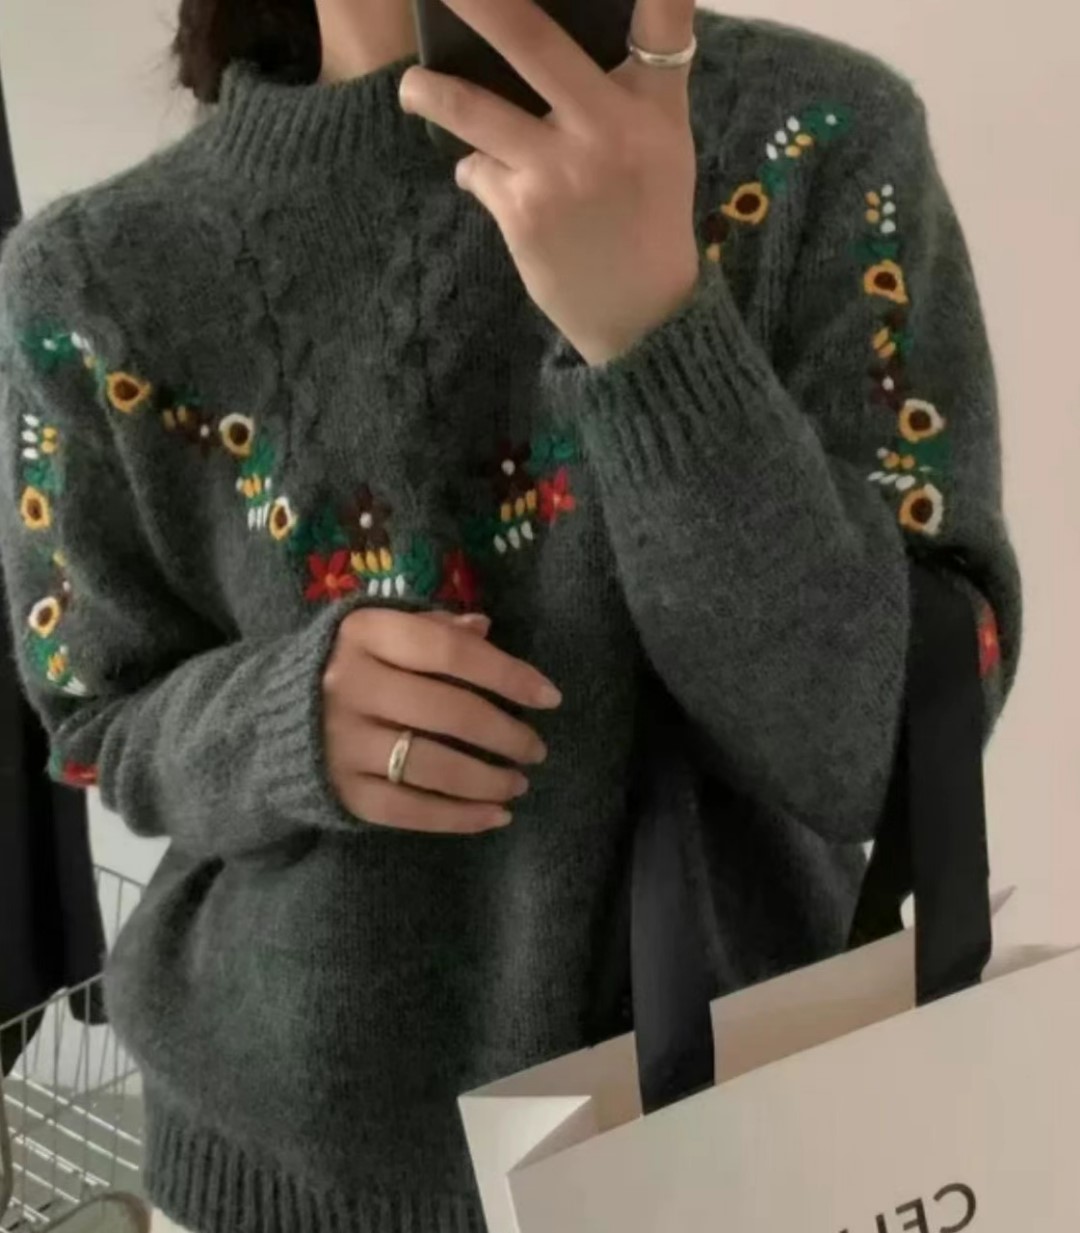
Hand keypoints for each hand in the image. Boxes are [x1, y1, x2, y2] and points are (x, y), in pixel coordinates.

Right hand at [322, 608, 560, 832]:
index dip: (506, 674)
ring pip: (432, 765)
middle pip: (448, 711)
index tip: (550, 697)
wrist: (265, 719)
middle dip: (505, 734)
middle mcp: (348, 685)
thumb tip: (485, 629)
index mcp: (365, 634)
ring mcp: (340, 741)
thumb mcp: (379, 633)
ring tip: (518, 783)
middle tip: (536, 749)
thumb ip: (431, 628)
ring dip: (488, 779)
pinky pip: (408, 810)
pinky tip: (494, 817)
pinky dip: (458, 818)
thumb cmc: (345, 666)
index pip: (449, 651)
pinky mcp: (339, 789)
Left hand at [399, 0, 699, 365]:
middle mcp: (609, 129)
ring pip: (471, 107)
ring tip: (412, 89)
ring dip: (430, 94)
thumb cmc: (647, 217)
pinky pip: (474, 169)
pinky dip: (475, 172)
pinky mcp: (522, 212)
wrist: (643, 315)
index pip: (663, 15)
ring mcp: (560, 171)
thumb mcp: (662, 143)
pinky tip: (493, 185)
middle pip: (531, 38)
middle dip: (476, 1)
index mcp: (654, 105)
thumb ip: (628, 86)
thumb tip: (556, 37)